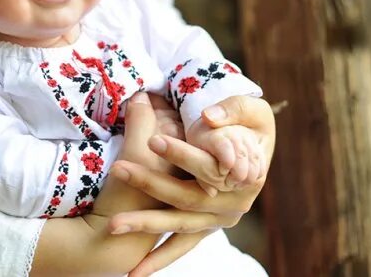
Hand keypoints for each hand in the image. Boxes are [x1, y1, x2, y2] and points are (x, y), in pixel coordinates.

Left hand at [108, 94, 274, 275]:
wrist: (257, 149)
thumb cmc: (252, 124)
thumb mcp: (252, 111)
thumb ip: (234, 109)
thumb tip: (209, 117)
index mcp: (242, 174)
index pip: (207, 164)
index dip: (181, 153)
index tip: (153, 141)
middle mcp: (231, 203)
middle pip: (185, 195)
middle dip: (149, 183)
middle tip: (118, 170)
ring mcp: (217, 220)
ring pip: (177, 225)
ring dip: (145, 224)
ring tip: (113, 224)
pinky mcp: (205, 228)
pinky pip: (180, 247)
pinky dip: (159, 258)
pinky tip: (134, 272)